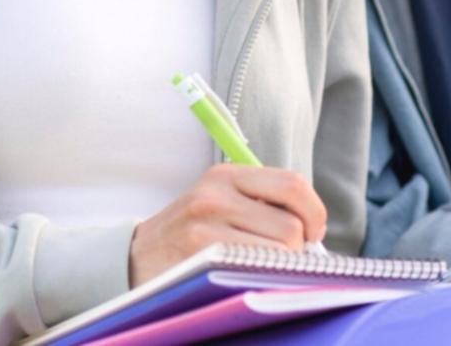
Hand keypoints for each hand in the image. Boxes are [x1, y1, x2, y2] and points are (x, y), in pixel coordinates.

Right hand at [128, 164, 326, 285]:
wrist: (136, 257)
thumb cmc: (191, 233)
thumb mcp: (220, 201)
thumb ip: (262, 202)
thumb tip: (314, 227)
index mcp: (227, 174)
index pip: (293, 184)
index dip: (314, 212)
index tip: (314, 231)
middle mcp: (216, 194)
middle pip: (291, 225)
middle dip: (298, 247)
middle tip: (286, 256)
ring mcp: (205, 226)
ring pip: (279, 250)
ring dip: (282, 265)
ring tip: (263, 265)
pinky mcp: (199, 255)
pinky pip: (255, 269)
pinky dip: (263, 276)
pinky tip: (251, 276)